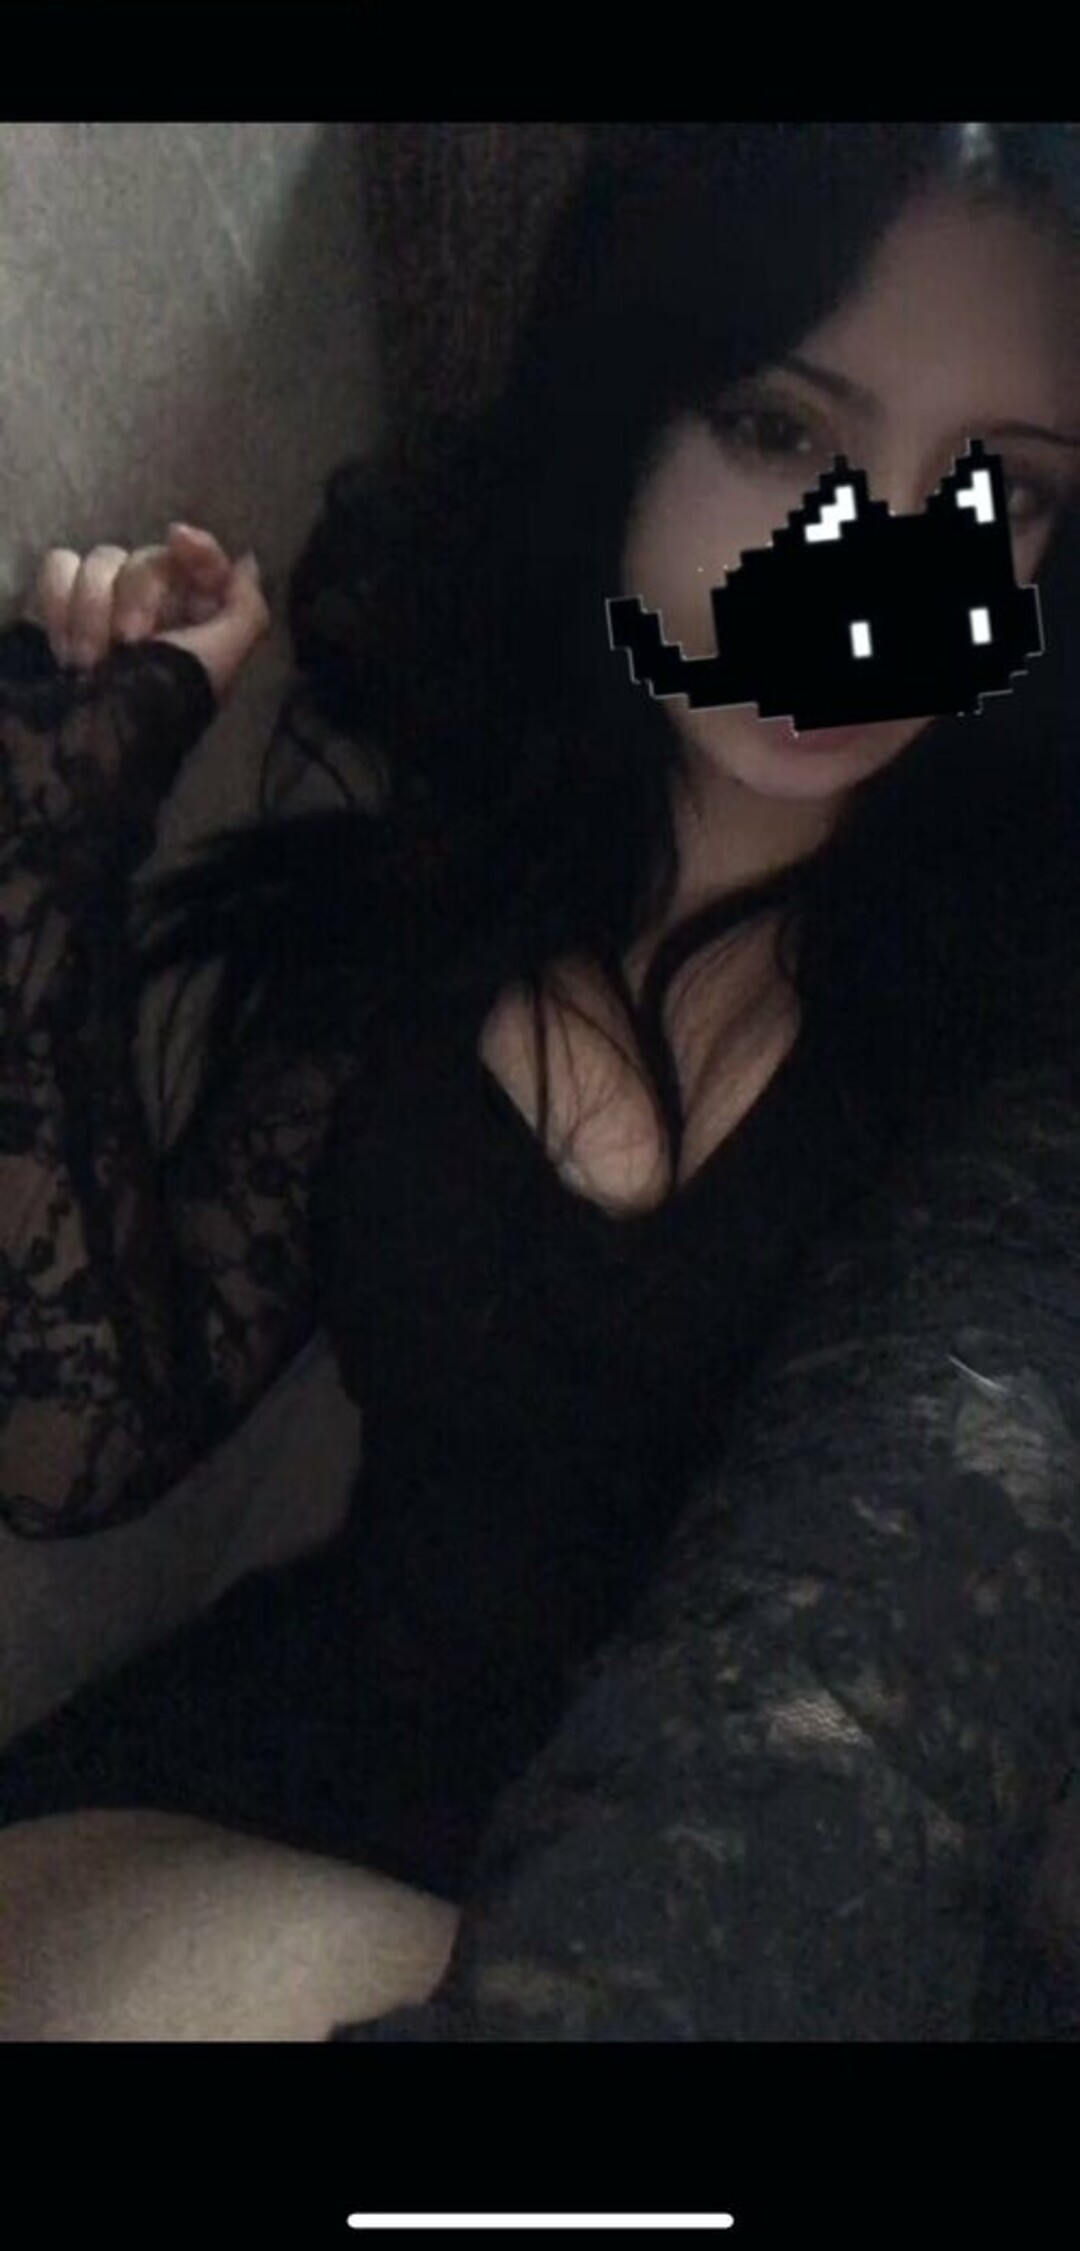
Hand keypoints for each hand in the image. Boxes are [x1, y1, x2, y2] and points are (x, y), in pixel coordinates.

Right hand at [21, 524, 271, 705]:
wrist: (102, 738)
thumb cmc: (168, 701)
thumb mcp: (221, 662)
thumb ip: (245, 609)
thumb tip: (245, 562)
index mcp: (196, 615)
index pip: (200, 557)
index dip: (195, 545)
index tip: (178, 539)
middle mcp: (153, 604)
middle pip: (146, 557)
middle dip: (138, 596)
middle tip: (132, 641)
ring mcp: (105, 603)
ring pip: (100, 559)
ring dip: (93, 609)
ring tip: (91, 661)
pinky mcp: (63, 606)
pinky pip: (59, 568)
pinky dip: (60, 602)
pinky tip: (66, 649)